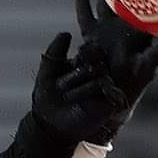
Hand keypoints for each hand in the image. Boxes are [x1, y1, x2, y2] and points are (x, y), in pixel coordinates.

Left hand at [31, 31, 128, 145]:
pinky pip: (106, 92)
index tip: (73, 61)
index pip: (93, 50)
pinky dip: (89, 97)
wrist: (49, 123)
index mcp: (86, 63)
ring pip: (98, 77)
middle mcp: (98, 74)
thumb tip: (66, 33)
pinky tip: (78, 103)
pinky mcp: (109, 103)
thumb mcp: (47, 70)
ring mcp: (105, 88)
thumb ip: (55, 51)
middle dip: (74, 77)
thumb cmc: (48, 97)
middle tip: (60, 89)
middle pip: (96, 63)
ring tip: (66, 99)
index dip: (85, 54)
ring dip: (77, 90)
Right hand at [74, 0, 157, 106]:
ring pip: (107, 4)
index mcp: (141, 32)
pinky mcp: (91, 38)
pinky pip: (86, 18)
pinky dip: (83, 5)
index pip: (149, 7)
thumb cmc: (130, 85)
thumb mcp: (146, 68)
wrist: (107, 97)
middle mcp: (125, 28)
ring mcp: (108, 31)